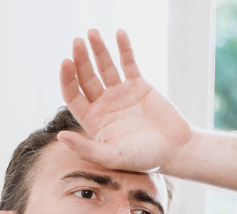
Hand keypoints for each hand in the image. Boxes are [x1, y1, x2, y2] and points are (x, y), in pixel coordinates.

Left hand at [58, 29, 192, 173]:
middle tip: (78, 43)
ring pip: (105, 66)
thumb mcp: (113, 157)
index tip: (66, 62)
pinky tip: (119, 33)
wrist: (176, 150)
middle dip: (81, 59)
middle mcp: (104, 104)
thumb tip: (61, 137)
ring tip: (92, 33)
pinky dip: (124, 48)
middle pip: (86, 77)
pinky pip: (129, 63)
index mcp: (93, 120)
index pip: (73, 95)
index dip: (67, 79)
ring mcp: (121, 93)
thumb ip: (86, 149)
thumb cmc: (144, 158)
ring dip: (98, 49)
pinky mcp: (139, 85)